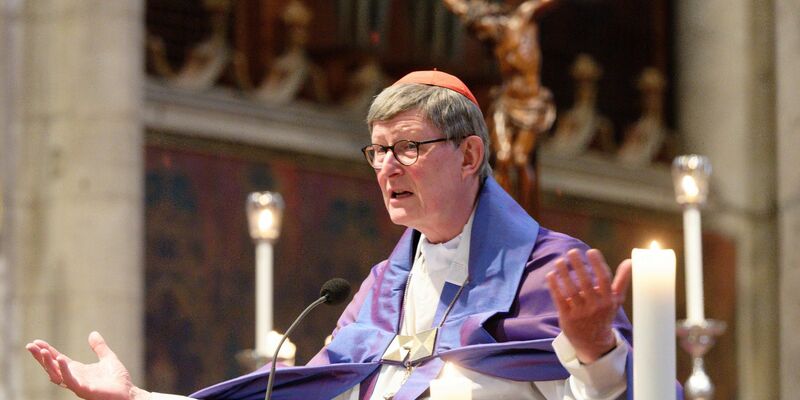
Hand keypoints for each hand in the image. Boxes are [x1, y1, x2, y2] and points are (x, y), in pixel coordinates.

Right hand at [26, 331, 148, 399]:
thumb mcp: (108, 358)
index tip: (36, 342)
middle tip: (30, 346)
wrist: (129, 393)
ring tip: (42, 351)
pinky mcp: (85, 390)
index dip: (47, 351)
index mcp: (78, 370)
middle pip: (52, 367)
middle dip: (40, 357)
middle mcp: (74, 378)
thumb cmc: (118, 380)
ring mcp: (78, 385)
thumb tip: (92, 333)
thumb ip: (99, 347)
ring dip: (48, 363)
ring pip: (57, 375)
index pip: (58, 360)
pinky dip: (64, 370)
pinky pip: (70, 381)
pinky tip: (60, 359)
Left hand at [546, 248, 631, 363]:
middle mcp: (595, 306)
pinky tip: (551, 275)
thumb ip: (622, 280)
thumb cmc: (604, 314)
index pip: (604, 279)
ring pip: (571, 290)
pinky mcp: (567, 317)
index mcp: (608, 300)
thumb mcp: (616, 300)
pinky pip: (560, 299)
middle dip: (578, 266)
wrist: (594, 342)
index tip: (591, 251)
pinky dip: (555, 286)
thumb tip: (630, 261)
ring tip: (559, 261)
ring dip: (564, 274)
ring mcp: (581, 312)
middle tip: (572, 251)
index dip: (598, 264)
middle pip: (586, 283)